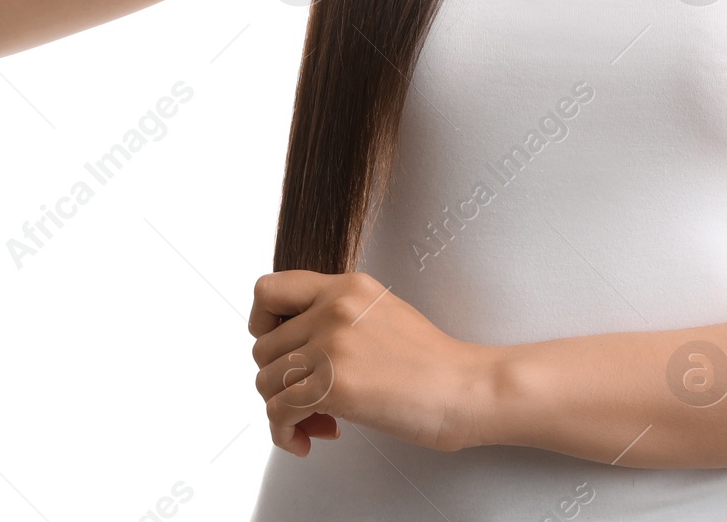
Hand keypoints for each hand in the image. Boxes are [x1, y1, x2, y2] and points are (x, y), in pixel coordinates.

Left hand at [249, 270, 499, 457]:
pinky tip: (309, 439)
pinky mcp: (333, 384)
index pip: (268, 290)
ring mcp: (332, 344)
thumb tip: (293, 347)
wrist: (464, 387)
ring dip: (283, 411)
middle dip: (278, 381)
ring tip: (316, 422)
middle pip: (262, 347)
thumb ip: (336, 316)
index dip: (262, 324)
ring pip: (265, 382)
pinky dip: (284, 435)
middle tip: (306, 400)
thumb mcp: (378, 313)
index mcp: (345, 286)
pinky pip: (277, 414)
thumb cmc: (429, 361)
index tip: (281, 350)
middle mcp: (333, 307)